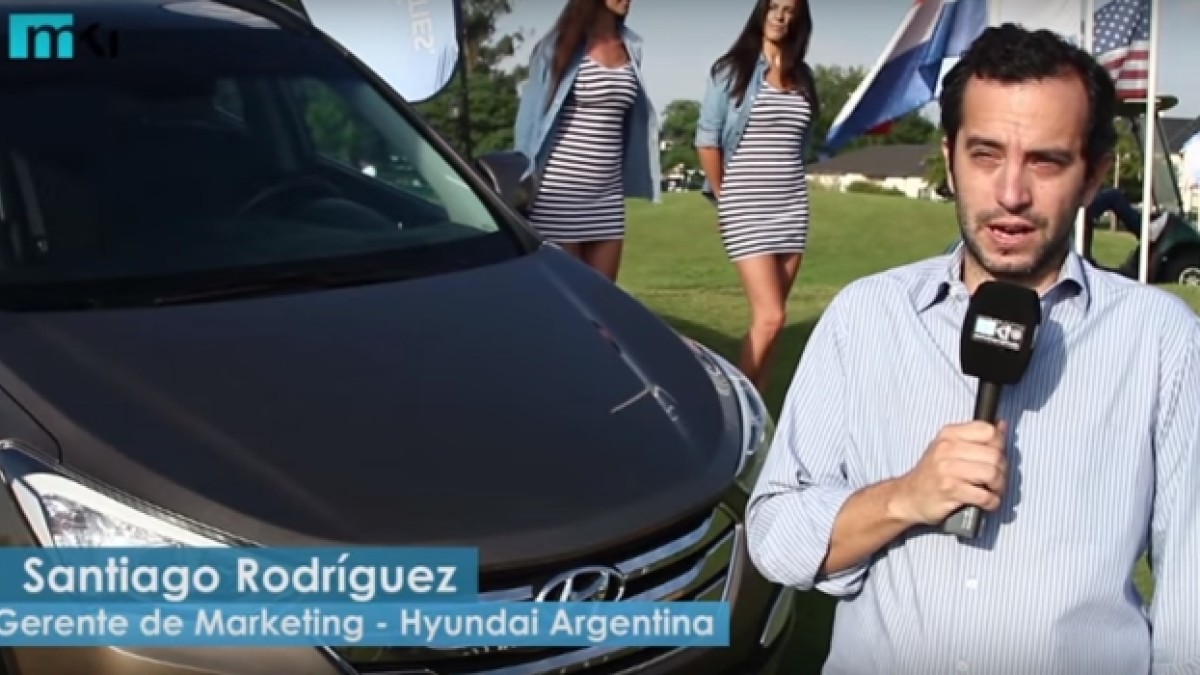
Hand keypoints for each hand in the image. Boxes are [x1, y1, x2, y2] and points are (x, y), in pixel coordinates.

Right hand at [889, 421, 1007, 526]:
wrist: (908, 496)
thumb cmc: (932, 473)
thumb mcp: (949, 448)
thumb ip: (976, 437)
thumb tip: (1002, 425)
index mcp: (949, 434)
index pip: (989, 431)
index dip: (1000, 445)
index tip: (996, 457)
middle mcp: (947, 448)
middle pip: (995, 455)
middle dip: (1002, 471)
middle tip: (996, 480)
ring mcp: (947, 469)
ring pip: (992, 474)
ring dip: (999, 487)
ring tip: (992, 491)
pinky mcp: (949, 490)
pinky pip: (984, 496)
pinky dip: (992, 502)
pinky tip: (987, 502)